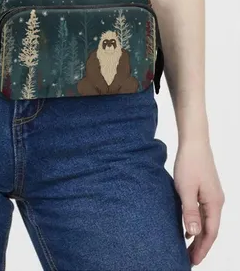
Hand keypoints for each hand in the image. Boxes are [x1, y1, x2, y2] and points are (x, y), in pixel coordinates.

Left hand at [174, 139, 224, 265]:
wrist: (194, 142)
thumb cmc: (189, 164)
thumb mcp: (186, 188)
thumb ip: (190, 211)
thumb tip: (195, 234)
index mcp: (214, 204)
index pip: (210, 233)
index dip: (202, 248)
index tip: (193, 261)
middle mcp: (216, 202)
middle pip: (210, 229)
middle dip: (201, 246)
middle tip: (189, 259)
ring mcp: (212, 195)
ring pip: (207, 221)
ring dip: (198, 235)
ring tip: (188, 248)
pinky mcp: (205, 189)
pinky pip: (203, 212)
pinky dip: (197, 223)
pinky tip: (187, 228)